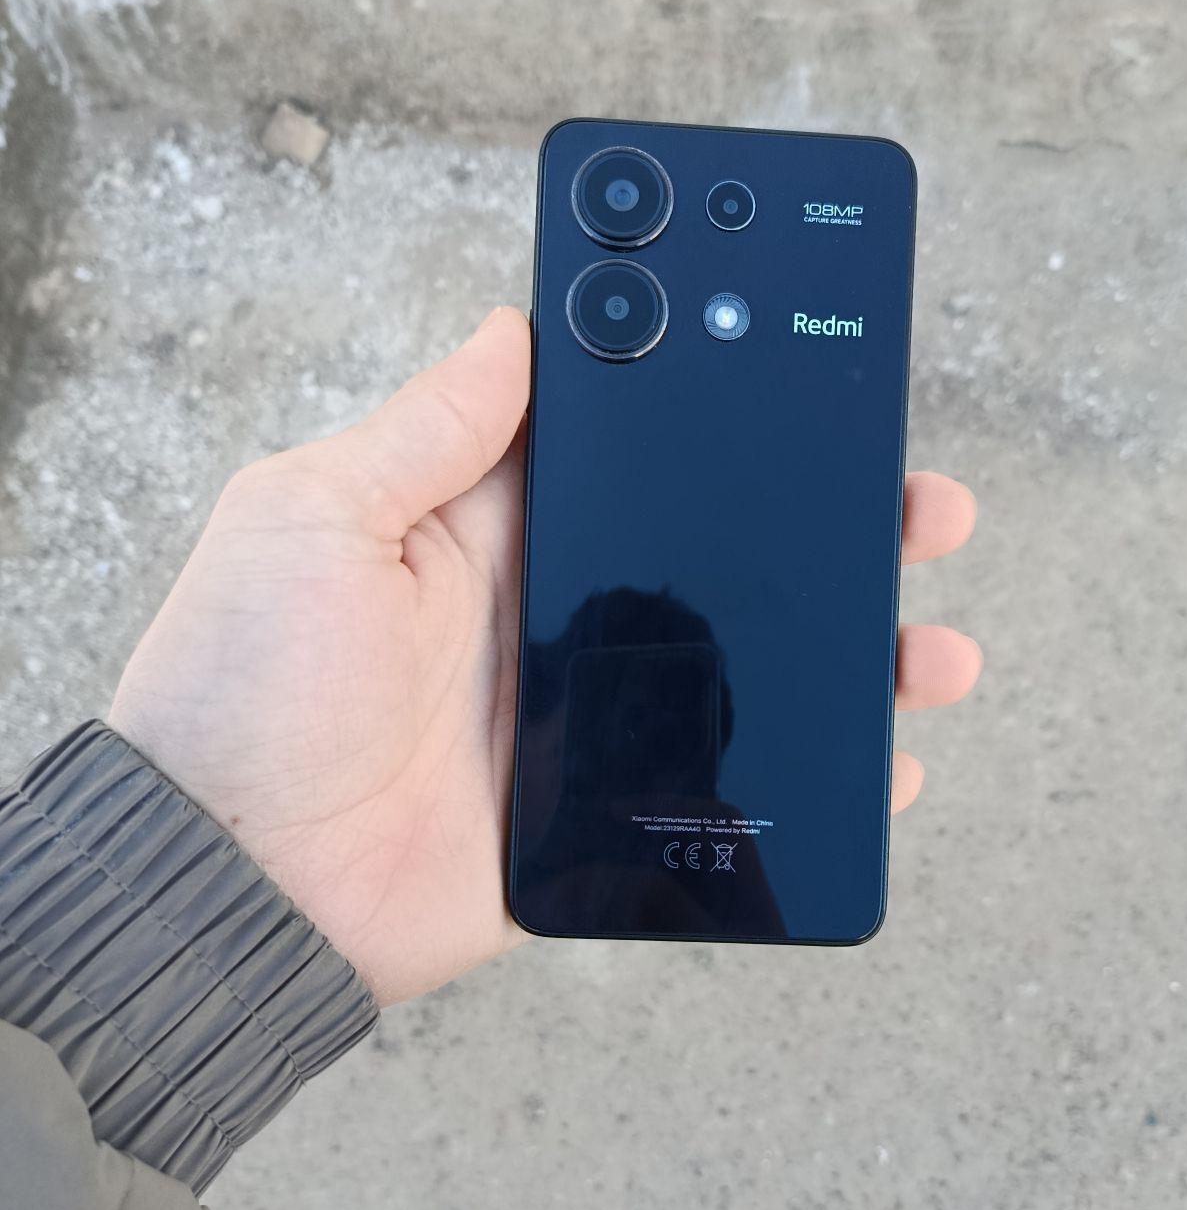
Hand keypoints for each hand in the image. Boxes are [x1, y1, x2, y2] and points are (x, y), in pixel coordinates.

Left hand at [111, 309, 980, 1004]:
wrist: (231, 882)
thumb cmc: (239, 689)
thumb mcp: (309, 520)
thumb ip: (426, 433)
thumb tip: (514, 327)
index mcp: (488, 528)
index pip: (631, 445)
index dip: (713, 401)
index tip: (802, 361)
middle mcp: (550, 610)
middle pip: (716, 549)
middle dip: (822, 522)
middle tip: (916, 502)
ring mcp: (583, 714)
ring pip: (746, 665)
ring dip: (845, 648)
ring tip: (931, 642)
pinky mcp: (595, 808)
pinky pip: (727, 785)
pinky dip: (809, 779)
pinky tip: (884, 764)